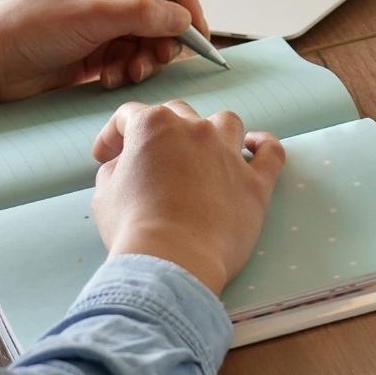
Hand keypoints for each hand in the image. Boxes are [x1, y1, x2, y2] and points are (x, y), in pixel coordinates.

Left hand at [0, 0, 209, 109]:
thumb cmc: (26, 29)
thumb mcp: (90, 17)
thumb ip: (140, 15)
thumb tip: (182, 18)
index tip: (195, 30)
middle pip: (161, 10)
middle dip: (166, 37)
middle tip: (161, 57)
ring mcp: (102, 24)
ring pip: (148, 40)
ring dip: (146, 59)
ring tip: (131, 72)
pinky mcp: (96, 53)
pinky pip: (130, 60)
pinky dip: (128, 72)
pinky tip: (110, 80)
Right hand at [89, 100, 283, 291]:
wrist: (173, 260)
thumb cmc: (133, 228)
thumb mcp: (104, 193)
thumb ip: (115, 169)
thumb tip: (125, 167)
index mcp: (154, 126)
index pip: (129, 116)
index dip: (113, 134)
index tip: (105, 157)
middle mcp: (195, 130)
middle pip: (178, 113)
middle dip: (159, 131)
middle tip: (147, 159)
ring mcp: (229, 154)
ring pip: (225, 122)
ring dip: (211, 130)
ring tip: (202, 149)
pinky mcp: (255, 183)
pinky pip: (271, 152)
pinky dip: (264, 145)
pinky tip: (255, 146)